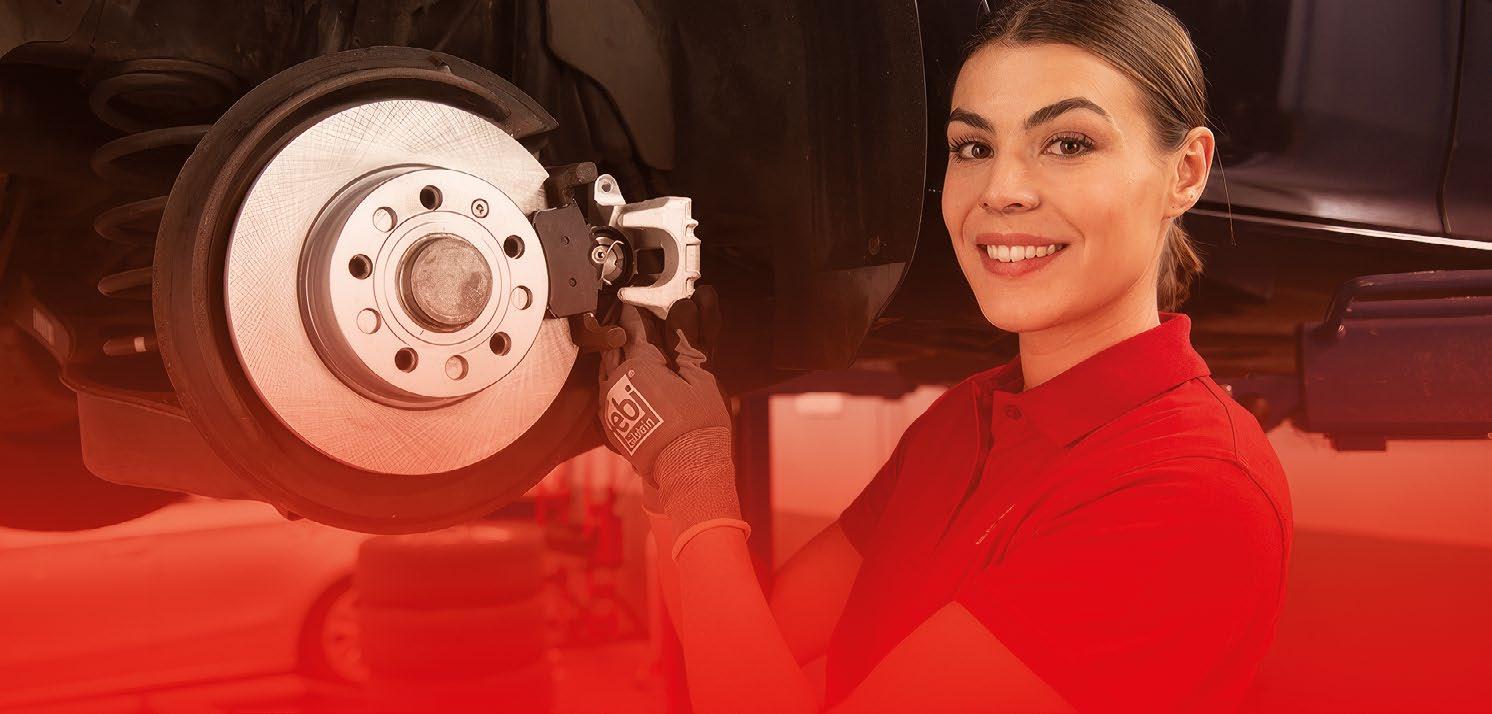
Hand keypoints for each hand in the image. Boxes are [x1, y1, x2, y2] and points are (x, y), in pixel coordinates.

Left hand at [597, 301, 747, 558]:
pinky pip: (609, 389)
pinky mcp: (610, 421)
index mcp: (638, 362)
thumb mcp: (699, 376)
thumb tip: (684, 307)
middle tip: (638, 319)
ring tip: (638, 349)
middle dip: (626, 329)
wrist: (685, 470)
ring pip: (608, 366)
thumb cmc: (697, 424)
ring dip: (620, 354)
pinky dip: (619, 378)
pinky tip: (633, 378)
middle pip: (615, 342)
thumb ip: (687, 339)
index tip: (643, 298)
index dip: (639, 308)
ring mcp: (609, 401)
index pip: (633, 323)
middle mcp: (615, 379)